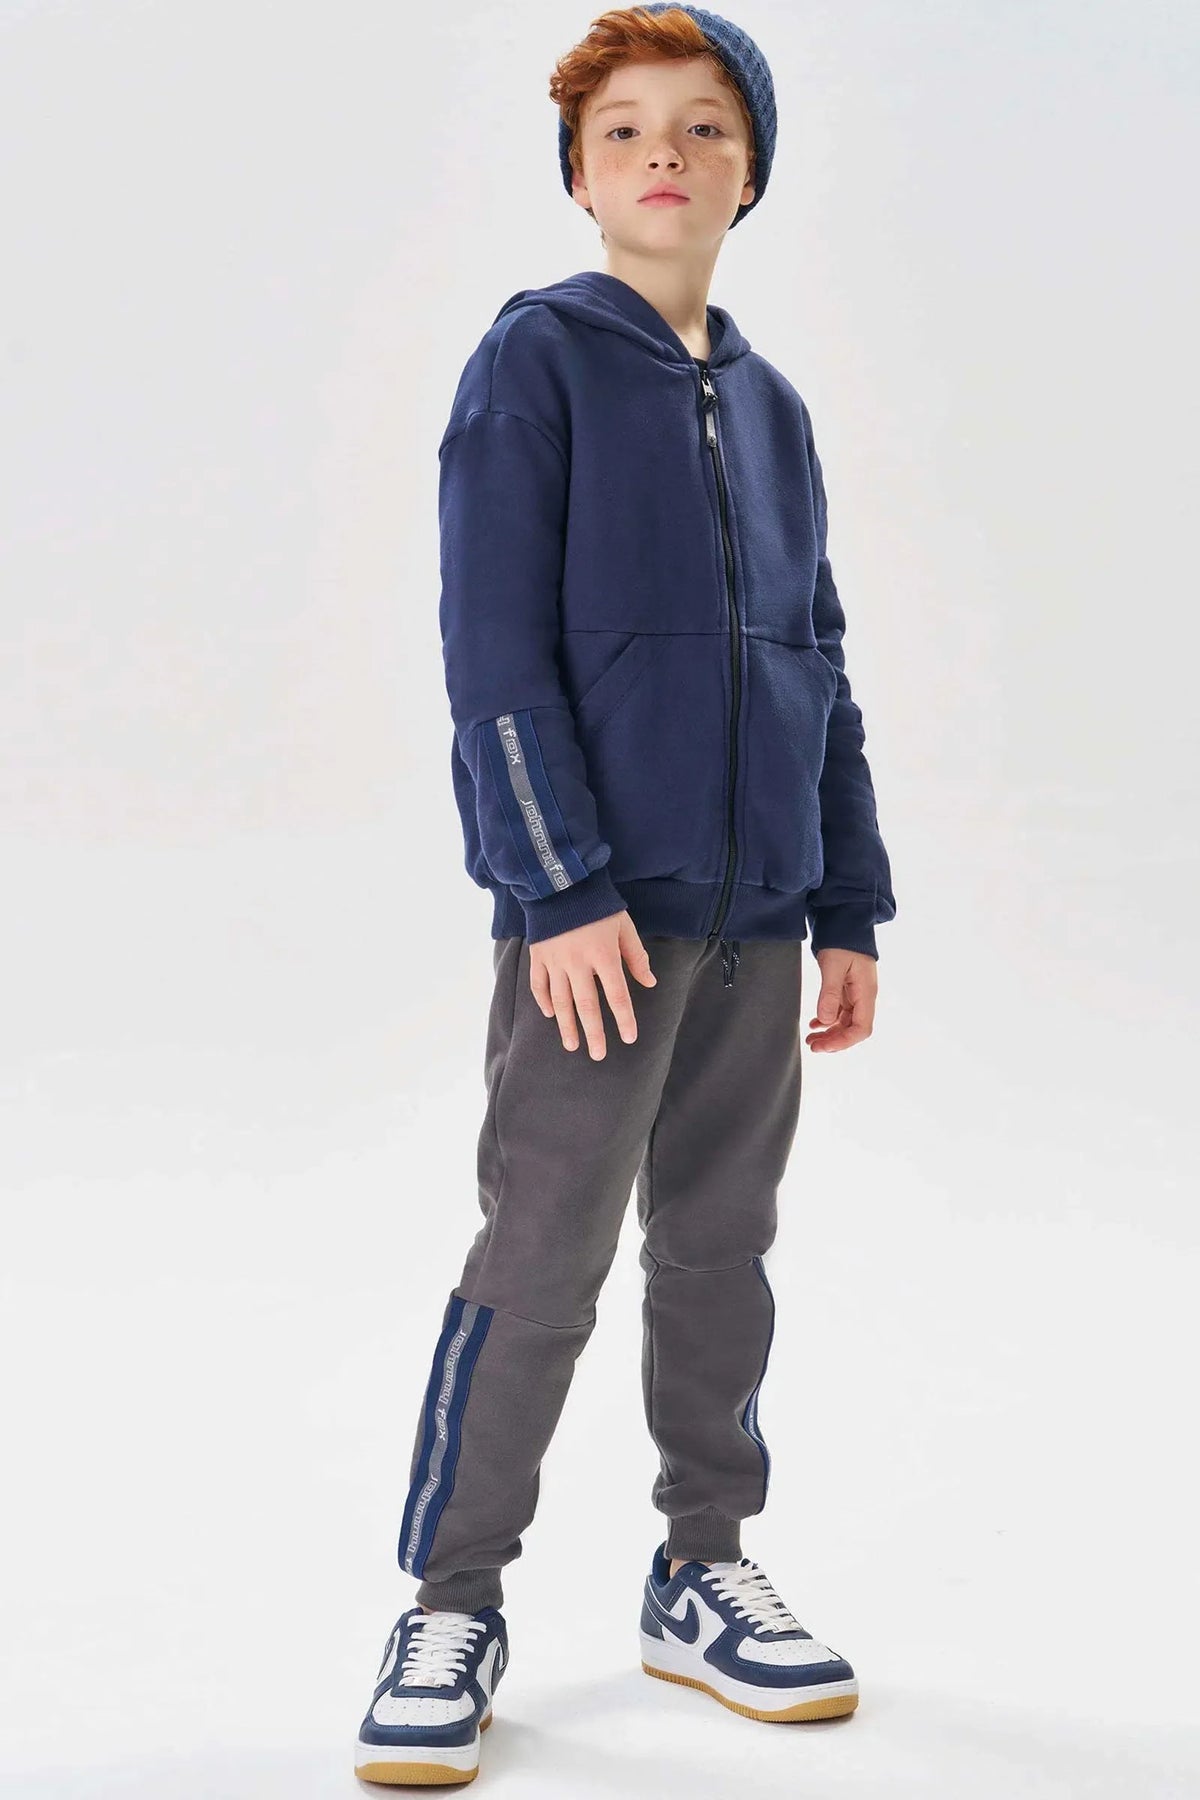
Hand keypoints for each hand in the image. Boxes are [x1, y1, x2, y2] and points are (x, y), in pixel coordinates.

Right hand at [530, 911, 656, 1059]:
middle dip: (593, 1033)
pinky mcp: (538, 955)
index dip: (624, 1019)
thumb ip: (636, 956)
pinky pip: (539, 985)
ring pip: (561, 1001)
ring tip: (572, 1045)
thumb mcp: (624, 926)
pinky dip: (544, 1001)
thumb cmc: (599, 905)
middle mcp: (578, 962)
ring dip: (567, 1025)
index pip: (617, 995)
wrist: (562, 883)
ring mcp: (555, 961)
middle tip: (598, 1055)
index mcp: (603, 955)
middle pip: (586, 1005)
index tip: (629, 1038)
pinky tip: (551, 1015)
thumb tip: (650, 983)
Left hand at [806, 948, 876, 1051]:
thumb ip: (829, 993)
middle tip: (813, 1046)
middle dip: (834, 1041)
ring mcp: (856, 994)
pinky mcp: (847, 990)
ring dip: (829, 1033)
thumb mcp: (833, 965)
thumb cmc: (842, 940)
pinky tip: (814, 1024)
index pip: (862, 1028)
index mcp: (866, 992)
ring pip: (845, 1023)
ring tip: (811, 1039)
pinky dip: (827, 1020)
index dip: (843, 1041)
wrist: (845, 922)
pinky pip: (839, 1012)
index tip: (824, 1046)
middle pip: (853, 1029)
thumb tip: (825, 1020)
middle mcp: (863, 996)